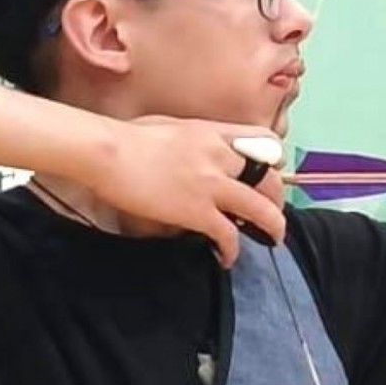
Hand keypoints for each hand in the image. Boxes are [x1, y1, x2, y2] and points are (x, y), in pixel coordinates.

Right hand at [86, 117, 287, 266]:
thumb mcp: (174, 126)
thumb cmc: (128, 137)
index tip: (270, 174)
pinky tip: (226, 258)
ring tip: (270, 239)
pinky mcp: (197, 211)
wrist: (107, 151)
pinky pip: (228, 235)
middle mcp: (222, 156)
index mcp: (215, 132)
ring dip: (272, 227)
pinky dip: (232, 250)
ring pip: (262, 209)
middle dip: (278, 199)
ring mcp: (212, 184)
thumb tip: (199, 153)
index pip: (267, 141)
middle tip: (271, 214)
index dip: (275, 160)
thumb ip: (196, 140)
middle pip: (271, 178)